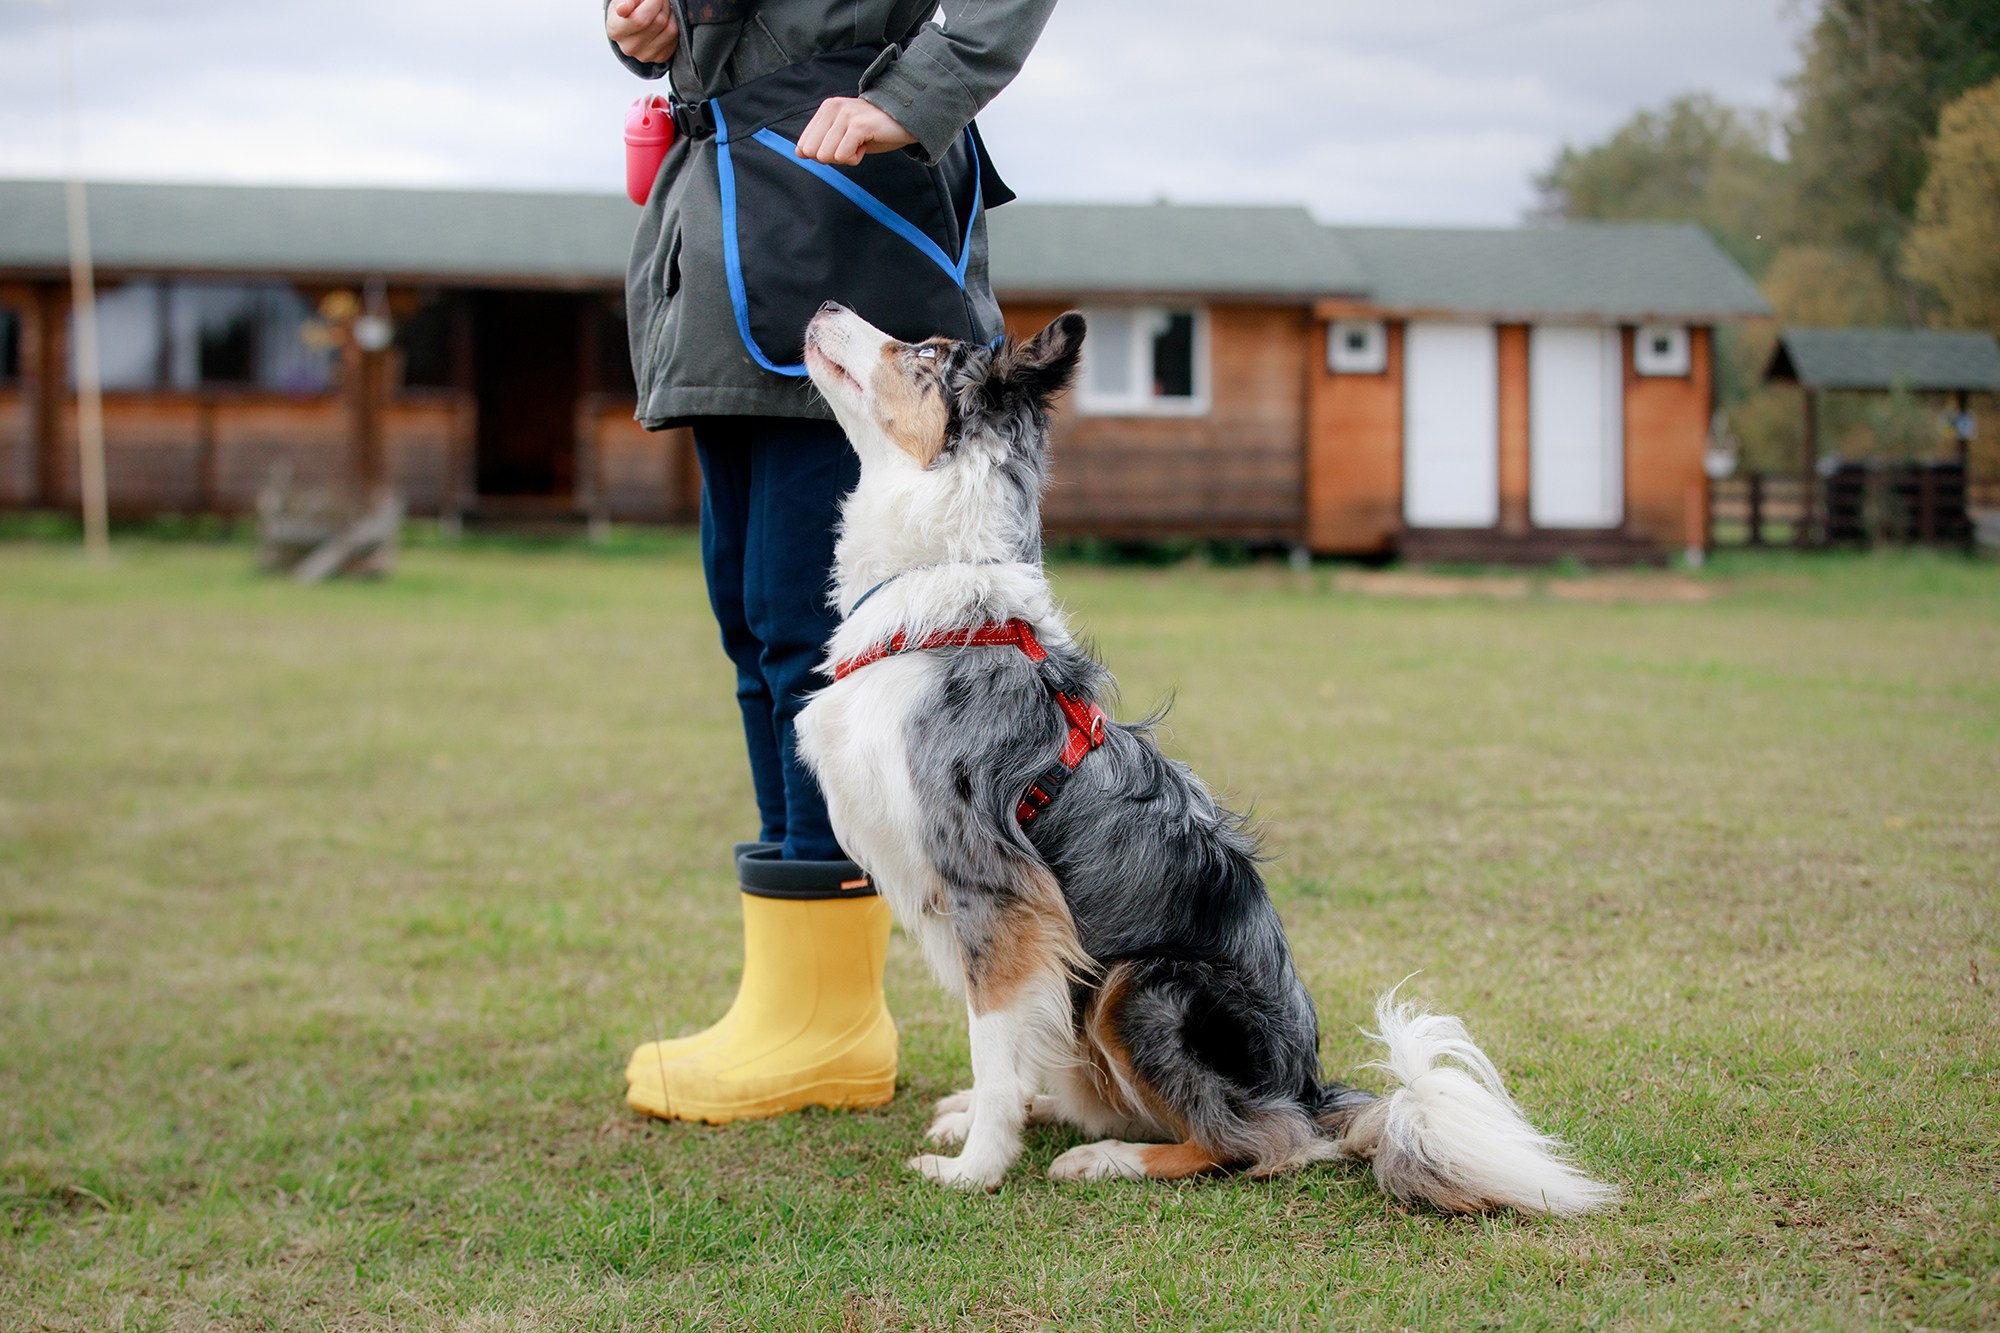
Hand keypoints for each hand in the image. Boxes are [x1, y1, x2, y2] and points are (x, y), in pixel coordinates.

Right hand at [607, 0, 679, 63]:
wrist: (630, 23)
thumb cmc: (627, 7)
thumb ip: (624, 2)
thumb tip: (623, 9)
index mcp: (615, 31)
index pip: (640, 20)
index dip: (653, 3)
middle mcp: (629, 47)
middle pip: (658, 22)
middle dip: (662, 5)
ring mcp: (645, 56)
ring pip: (670, 30)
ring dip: (670, 13)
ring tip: (662, 6)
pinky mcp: (659, 58)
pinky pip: (675, 38)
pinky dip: (674, 25)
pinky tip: (665, 19)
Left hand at [796, 96, 917, 164]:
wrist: (906, 121)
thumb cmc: (875, 130)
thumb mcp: (843, 135)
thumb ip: (821, 141)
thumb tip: (798, 152)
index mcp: (826, 108)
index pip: (804, 145)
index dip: (823, 154)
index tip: (843, 144)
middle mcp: (833, 108)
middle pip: (813, 152)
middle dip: (833, 157)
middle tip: (852, 145)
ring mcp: (845, 115)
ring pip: (827, 156)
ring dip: (846, 157)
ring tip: (860, 143)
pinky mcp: (858, 125)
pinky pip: (843, 156)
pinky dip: (855, 158)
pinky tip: (866, 144)